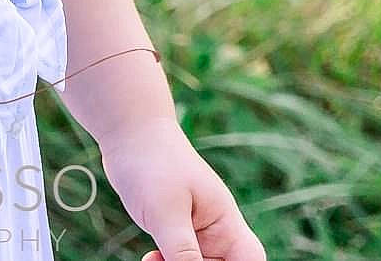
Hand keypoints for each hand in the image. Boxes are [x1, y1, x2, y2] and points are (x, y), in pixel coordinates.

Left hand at [102, 120, 266, 260]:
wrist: (129, 132)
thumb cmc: (152, 161)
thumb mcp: (166, 212)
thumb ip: (183, 251)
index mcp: (224, 219)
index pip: (251, 257)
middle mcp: (215, 227)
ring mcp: (195, 228)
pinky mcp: (175, 227)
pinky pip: (178, 257)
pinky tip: (150, 258)